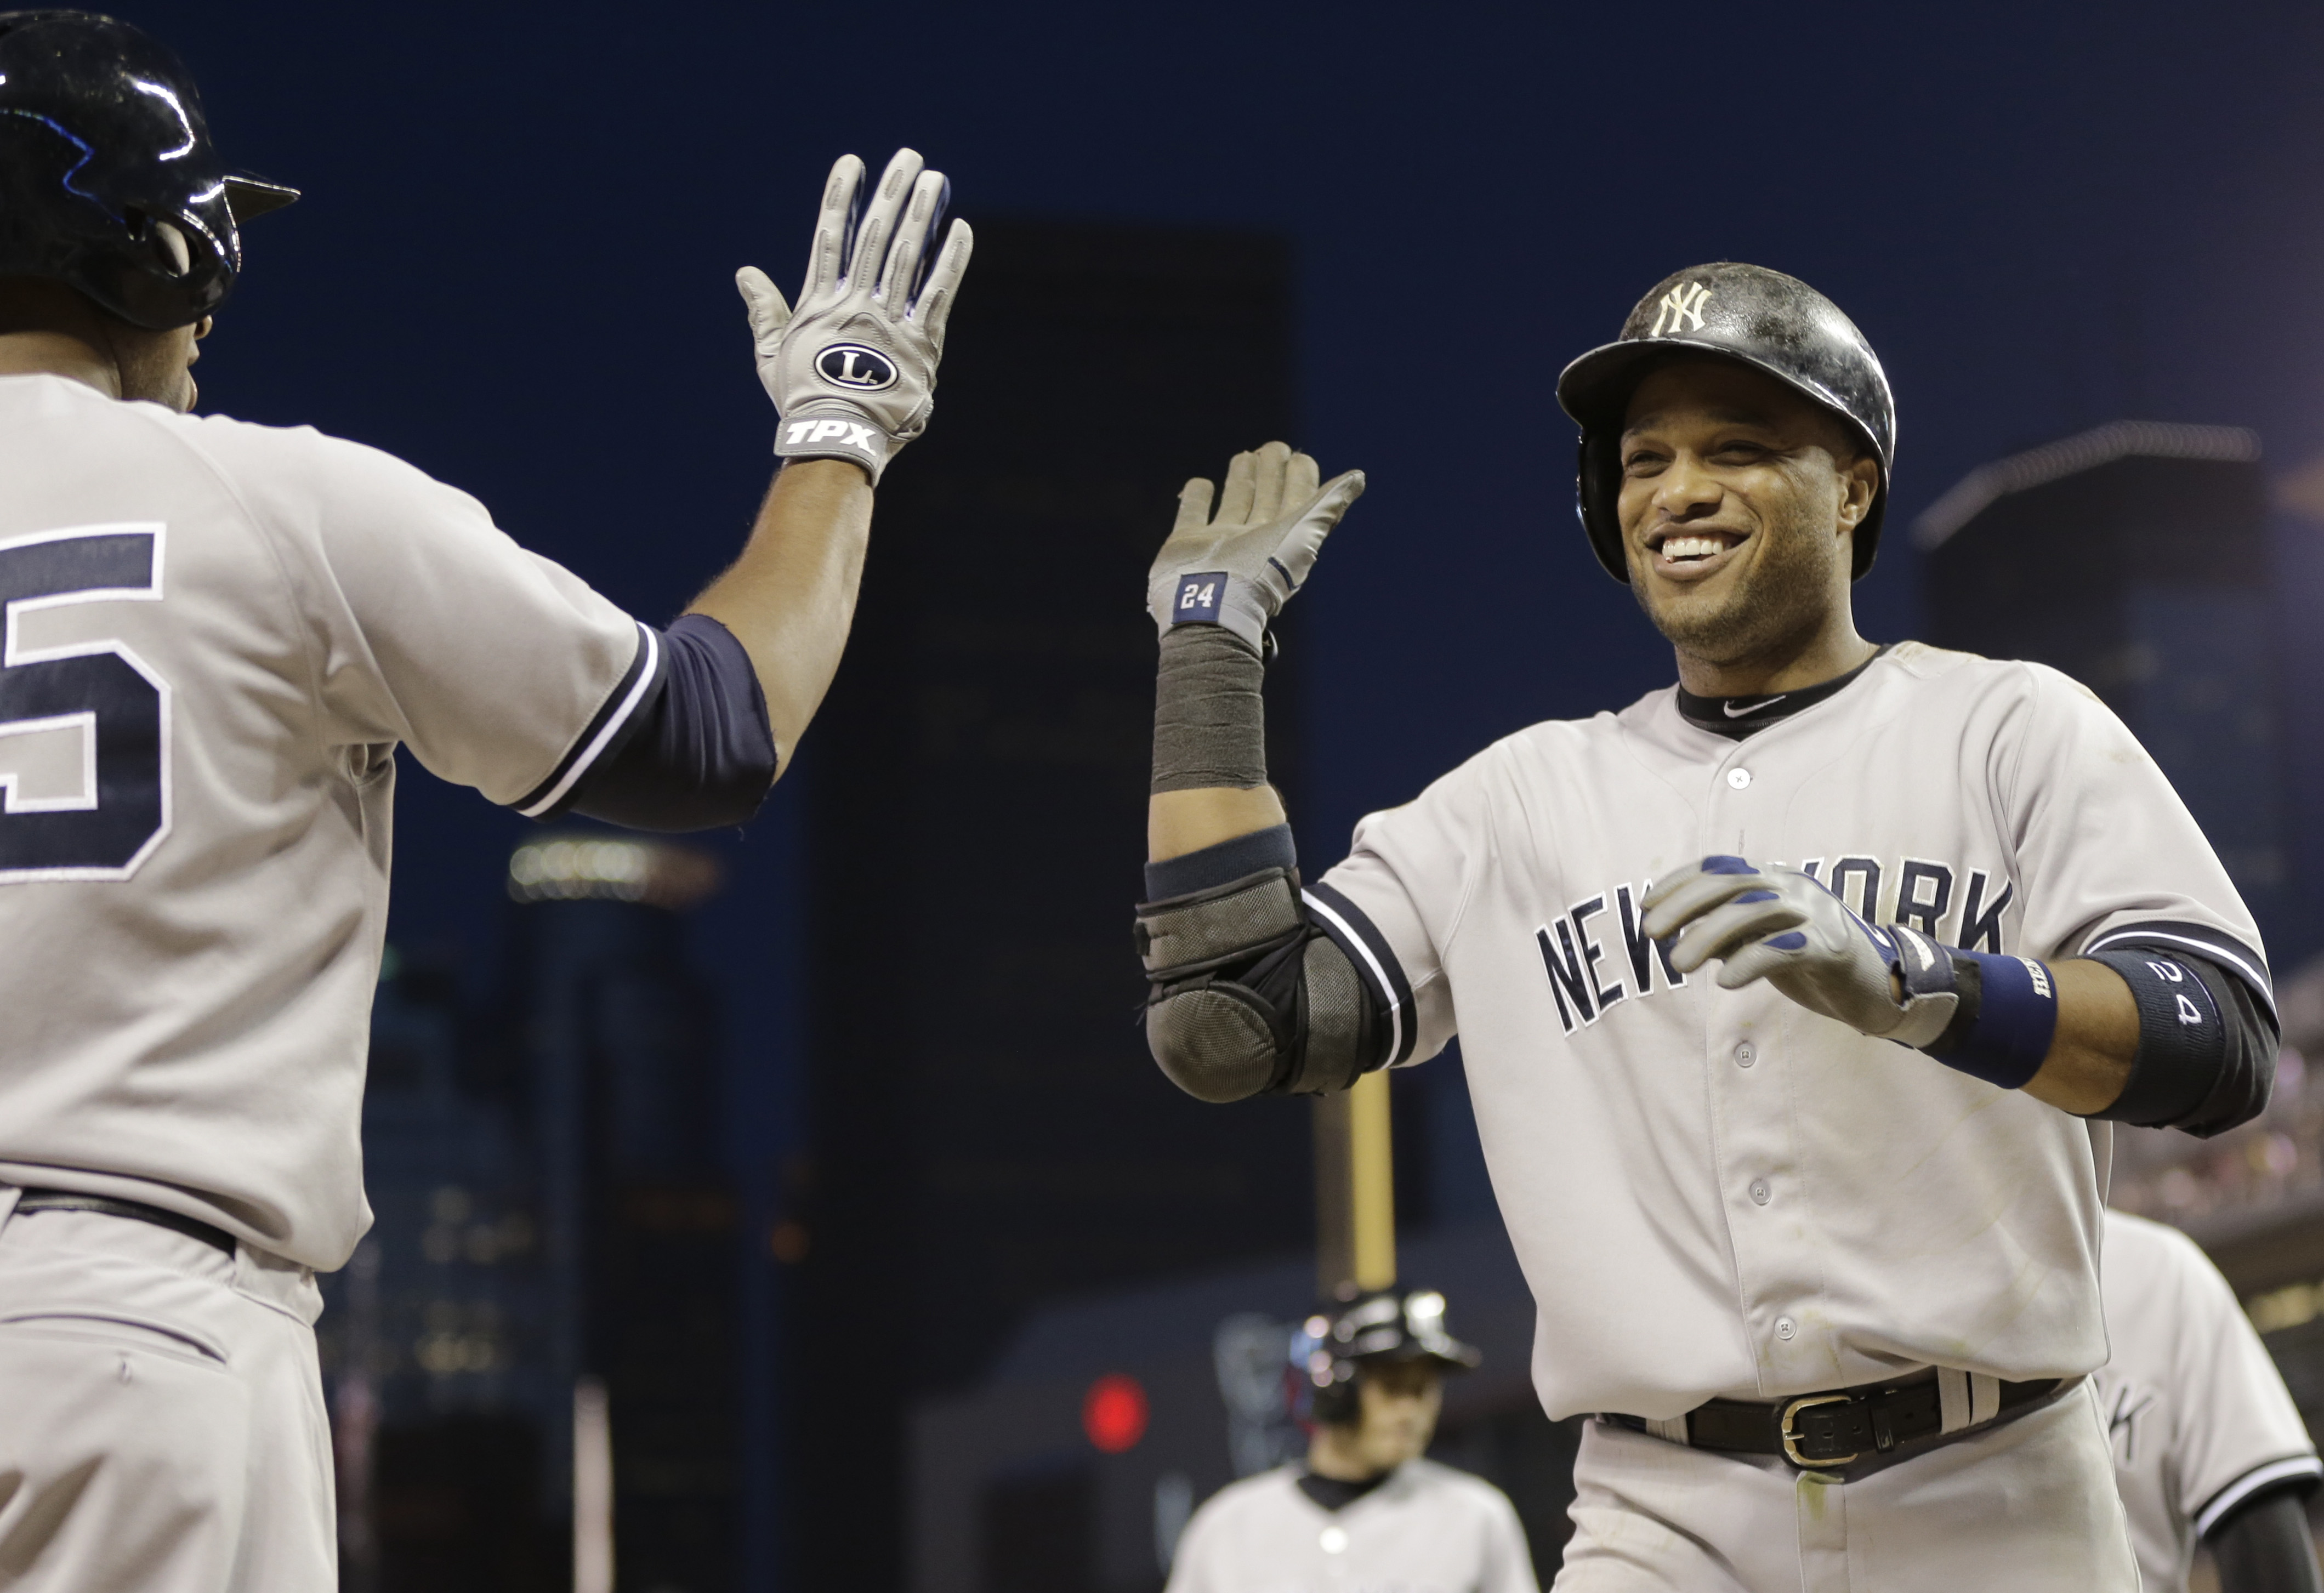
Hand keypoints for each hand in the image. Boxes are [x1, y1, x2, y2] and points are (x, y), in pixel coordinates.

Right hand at [736, 149, 971, 483]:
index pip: (830, 237)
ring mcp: (889, 322)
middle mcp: (855, 305)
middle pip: (874, 236)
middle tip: (908, 156)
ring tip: (934, 178)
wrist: (838, 438)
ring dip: (921, 214)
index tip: (852, 163)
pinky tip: (959, 228)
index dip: (840, 196)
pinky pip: (937, 294)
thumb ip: (764, 311)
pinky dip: (949, 260)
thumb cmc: (802, 401)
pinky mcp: (921, 344)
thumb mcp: (772, 355)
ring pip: (906, 256)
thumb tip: (746, 273)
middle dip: (890, 192)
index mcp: (820, 304)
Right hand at [1146, 442, 1364, 649]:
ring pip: (1234, 502)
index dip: (1301, 477)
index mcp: (1282, 537)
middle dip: (1271, 472)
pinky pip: (1193, 514)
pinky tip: (1201, 484)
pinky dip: (1197, 497)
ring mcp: (1219, 541)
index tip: (1299, 457)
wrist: (1212, 606)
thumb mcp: (1303, 533)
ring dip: (1241, 480)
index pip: (1297, 499)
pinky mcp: (1186, 544)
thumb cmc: (1263, 572)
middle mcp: (1252, 539)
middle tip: (1273, 448)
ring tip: (1244, 456)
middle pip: (1265, 498)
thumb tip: (1358, 477)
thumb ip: (1329, 504)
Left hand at [1640, 856, 1955, 1046]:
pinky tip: (1725, 980)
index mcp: (1776, 880)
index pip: (1721, 868)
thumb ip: (1726, 934)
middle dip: (1684, 904)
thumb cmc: (1814, 963)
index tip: (1647, 905)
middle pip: (1731, 883)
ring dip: (1707, 935)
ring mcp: (1816, 914)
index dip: (1680, 882)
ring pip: (1752, 911)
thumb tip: (1678, 934)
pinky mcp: (1832, 948)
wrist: (1880, 989)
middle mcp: (1794, 887)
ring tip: (1677, 964)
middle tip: (1651, 933)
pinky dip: (1750, 961)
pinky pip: (1785, 948)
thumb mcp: (1763, 942)